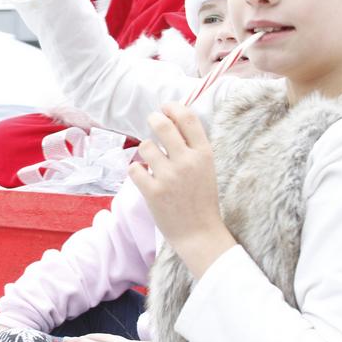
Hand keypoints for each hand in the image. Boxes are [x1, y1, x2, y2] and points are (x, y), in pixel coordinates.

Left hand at [128, 103, 236, 277]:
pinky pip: (134, 168)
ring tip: (153, 162)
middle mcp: (187, 162)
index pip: (188, 118)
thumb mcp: (206, 167)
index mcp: (204, 154)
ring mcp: (169, 177)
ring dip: (146, 150)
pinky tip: (145, 178)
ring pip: (146, 146)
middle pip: (162, 124)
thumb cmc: (201, 199)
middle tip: (152, 121)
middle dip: (154, 119)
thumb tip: (171, 118)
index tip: (165, 107)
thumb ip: (192, 145)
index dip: (173, 107)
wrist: (199, 234)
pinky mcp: (153, 192)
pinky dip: (137, 171)